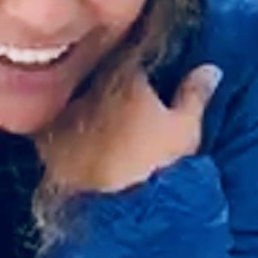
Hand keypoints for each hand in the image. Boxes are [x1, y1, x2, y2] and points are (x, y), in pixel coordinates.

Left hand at [41, 59, 219, 196]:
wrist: (119, 207)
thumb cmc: (158, 164)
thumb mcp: (186, 130)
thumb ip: (194, 94)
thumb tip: (211, 69)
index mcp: (124, 76)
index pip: (128, 51)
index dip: (135, 56)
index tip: (142, 64)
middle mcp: (88, 86)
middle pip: (95, 70)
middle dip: (104, 76)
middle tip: (119, 89)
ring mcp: (64, 112)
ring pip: (71, 94)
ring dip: (81, 100)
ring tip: (94, 114)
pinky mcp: (46, 140)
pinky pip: (51, 123)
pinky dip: (60, 126)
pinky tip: (72, 136)